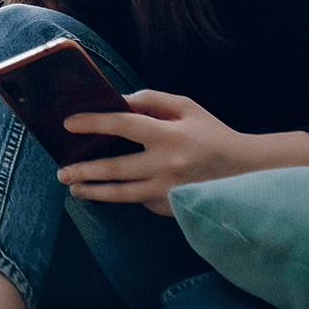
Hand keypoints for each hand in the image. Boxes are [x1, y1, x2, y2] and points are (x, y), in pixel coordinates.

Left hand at [56, 89, 308, 214]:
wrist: (246, 171)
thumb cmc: (212, 134)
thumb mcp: (186, 107)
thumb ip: (152, 100)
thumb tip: (118, 102)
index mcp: (170, 135)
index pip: (123, 125)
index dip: (94, 122)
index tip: (69, 123)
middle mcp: (166, 165)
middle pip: (114, 168)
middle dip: (82, 170)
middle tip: (61, 171)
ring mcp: (168, 190)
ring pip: (121, 194)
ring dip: (93, 192)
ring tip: (74, 188)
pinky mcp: (171, 207)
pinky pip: (139, 202)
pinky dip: (122, 196)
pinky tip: (107, 192)